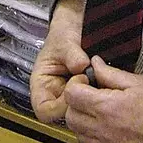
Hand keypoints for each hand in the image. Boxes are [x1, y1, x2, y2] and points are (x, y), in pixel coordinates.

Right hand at [30, 0, 89, 124]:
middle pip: (64, 115)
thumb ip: (72, 54)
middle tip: (88, 80)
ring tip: (95, 79)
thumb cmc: (63, 35)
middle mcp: (54, 94)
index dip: (59, 105)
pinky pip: (90, 104)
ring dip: (89, 99)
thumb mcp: (65, 41)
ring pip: (80, 111)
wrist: (76, 27)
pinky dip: (97, 95)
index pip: (44, 111)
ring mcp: (69, 96)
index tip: (73, 86)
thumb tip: (81, 66)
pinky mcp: (84, 95)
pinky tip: (100, 82)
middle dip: (79, 101)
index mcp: (41, 85)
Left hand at [63, 56, 142, 142]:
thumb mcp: (137, 81)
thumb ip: (110, 73)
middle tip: (90, 96)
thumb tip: (94, 63)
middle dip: (76, 104)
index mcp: (108, 108)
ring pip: (79, 136)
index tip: (86, 82)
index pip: (72, 96)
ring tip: (98, 113)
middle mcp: (105, 131)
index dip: (76, 85)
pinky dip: (93, 141)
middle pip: (71, 117)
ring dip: (83, 123)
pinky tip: (105, 130)